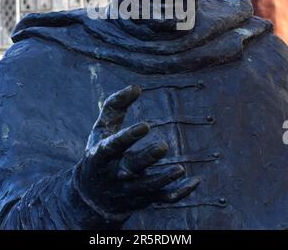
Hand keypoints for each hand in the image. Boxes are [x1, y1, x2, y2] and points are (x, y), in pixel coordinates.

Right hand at [73, 85, 199, 221]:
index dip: (128, 137)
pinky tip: (195, 181)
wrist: (92, 198)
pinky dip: (179, 192)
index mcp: (101, 155)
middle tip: (163, 146)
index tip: (145, 126)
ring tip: (180, 169)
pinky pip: (163, 200)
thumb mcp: (101, 129)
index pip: (113, 146)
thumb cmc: (100, 153)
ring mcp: (129, 190)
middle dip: (146, 159)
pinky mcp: (143, 200)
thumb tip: (136, 87)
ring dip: (164, 179)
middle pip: (131, 168)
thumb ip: (115, 106)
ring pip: (148, 187)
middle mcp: (115, 174)